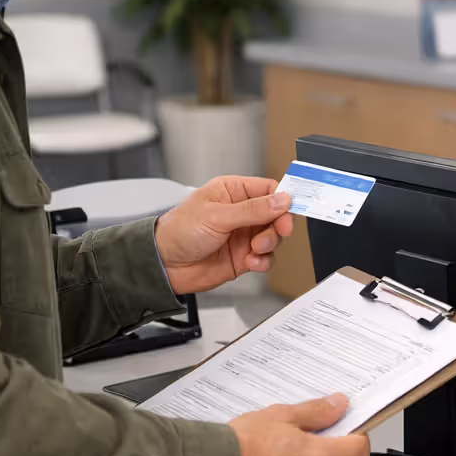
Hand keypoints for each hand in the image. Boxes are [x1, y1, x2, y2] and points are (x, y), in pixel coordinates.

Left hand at [154, 176, 294, 294]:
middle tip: (276, 232)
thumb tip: (281, 200)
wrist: (164, 266)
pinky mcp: (243, 256)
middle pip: (276, 214)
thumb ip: (252, 210)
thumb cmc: (178, 232)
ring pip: (273, 237)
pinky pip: (265, 258)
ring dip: (269, 244)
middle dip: (278, 225)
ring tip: (255, 249)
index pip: (268, 189)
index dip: (283, 199)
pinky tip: (251, 262)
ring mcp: (243, 235)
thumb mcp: (217, 216)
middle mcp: (241, 212)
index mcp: (233, 192)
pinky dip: (263, 261)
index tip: (291, 209)